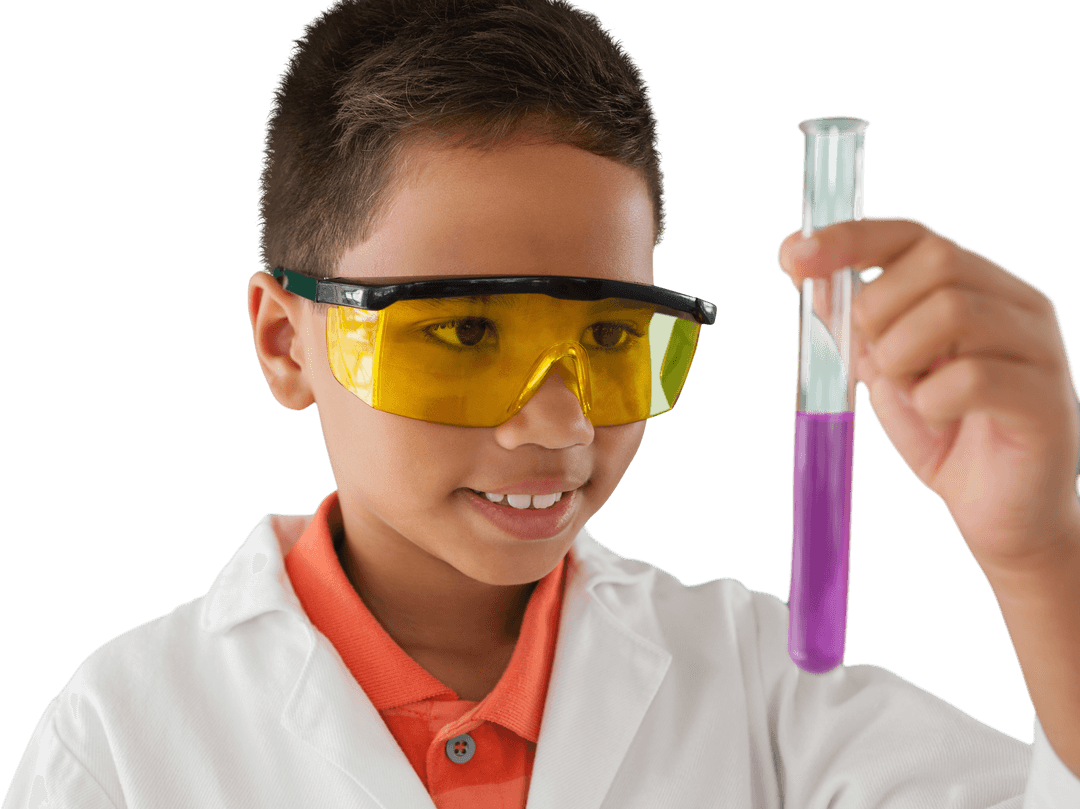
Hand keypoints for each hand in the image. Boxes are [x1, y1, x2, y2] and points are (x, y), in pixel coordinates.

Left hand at [777, 217, 1079, 574]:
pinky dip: (931, 400)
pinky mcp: (1044, 400)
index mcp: (979, 287)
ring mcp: (1038, 348)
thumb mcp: (886, 371)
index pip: (913, 235)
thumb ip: (853, 323)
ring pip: (952, 311)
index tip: (794, 257)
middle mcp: (1018, 304)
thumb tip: (799, 264)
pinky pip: (969, 378)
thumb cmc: (947, 435)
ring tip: (913, 392)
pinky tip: (939, 418)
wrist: (1003, 515)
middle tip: (882, 363)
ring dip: (903, 357)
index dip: (850, 239)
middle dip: (879, 312)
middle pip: (935, 261)